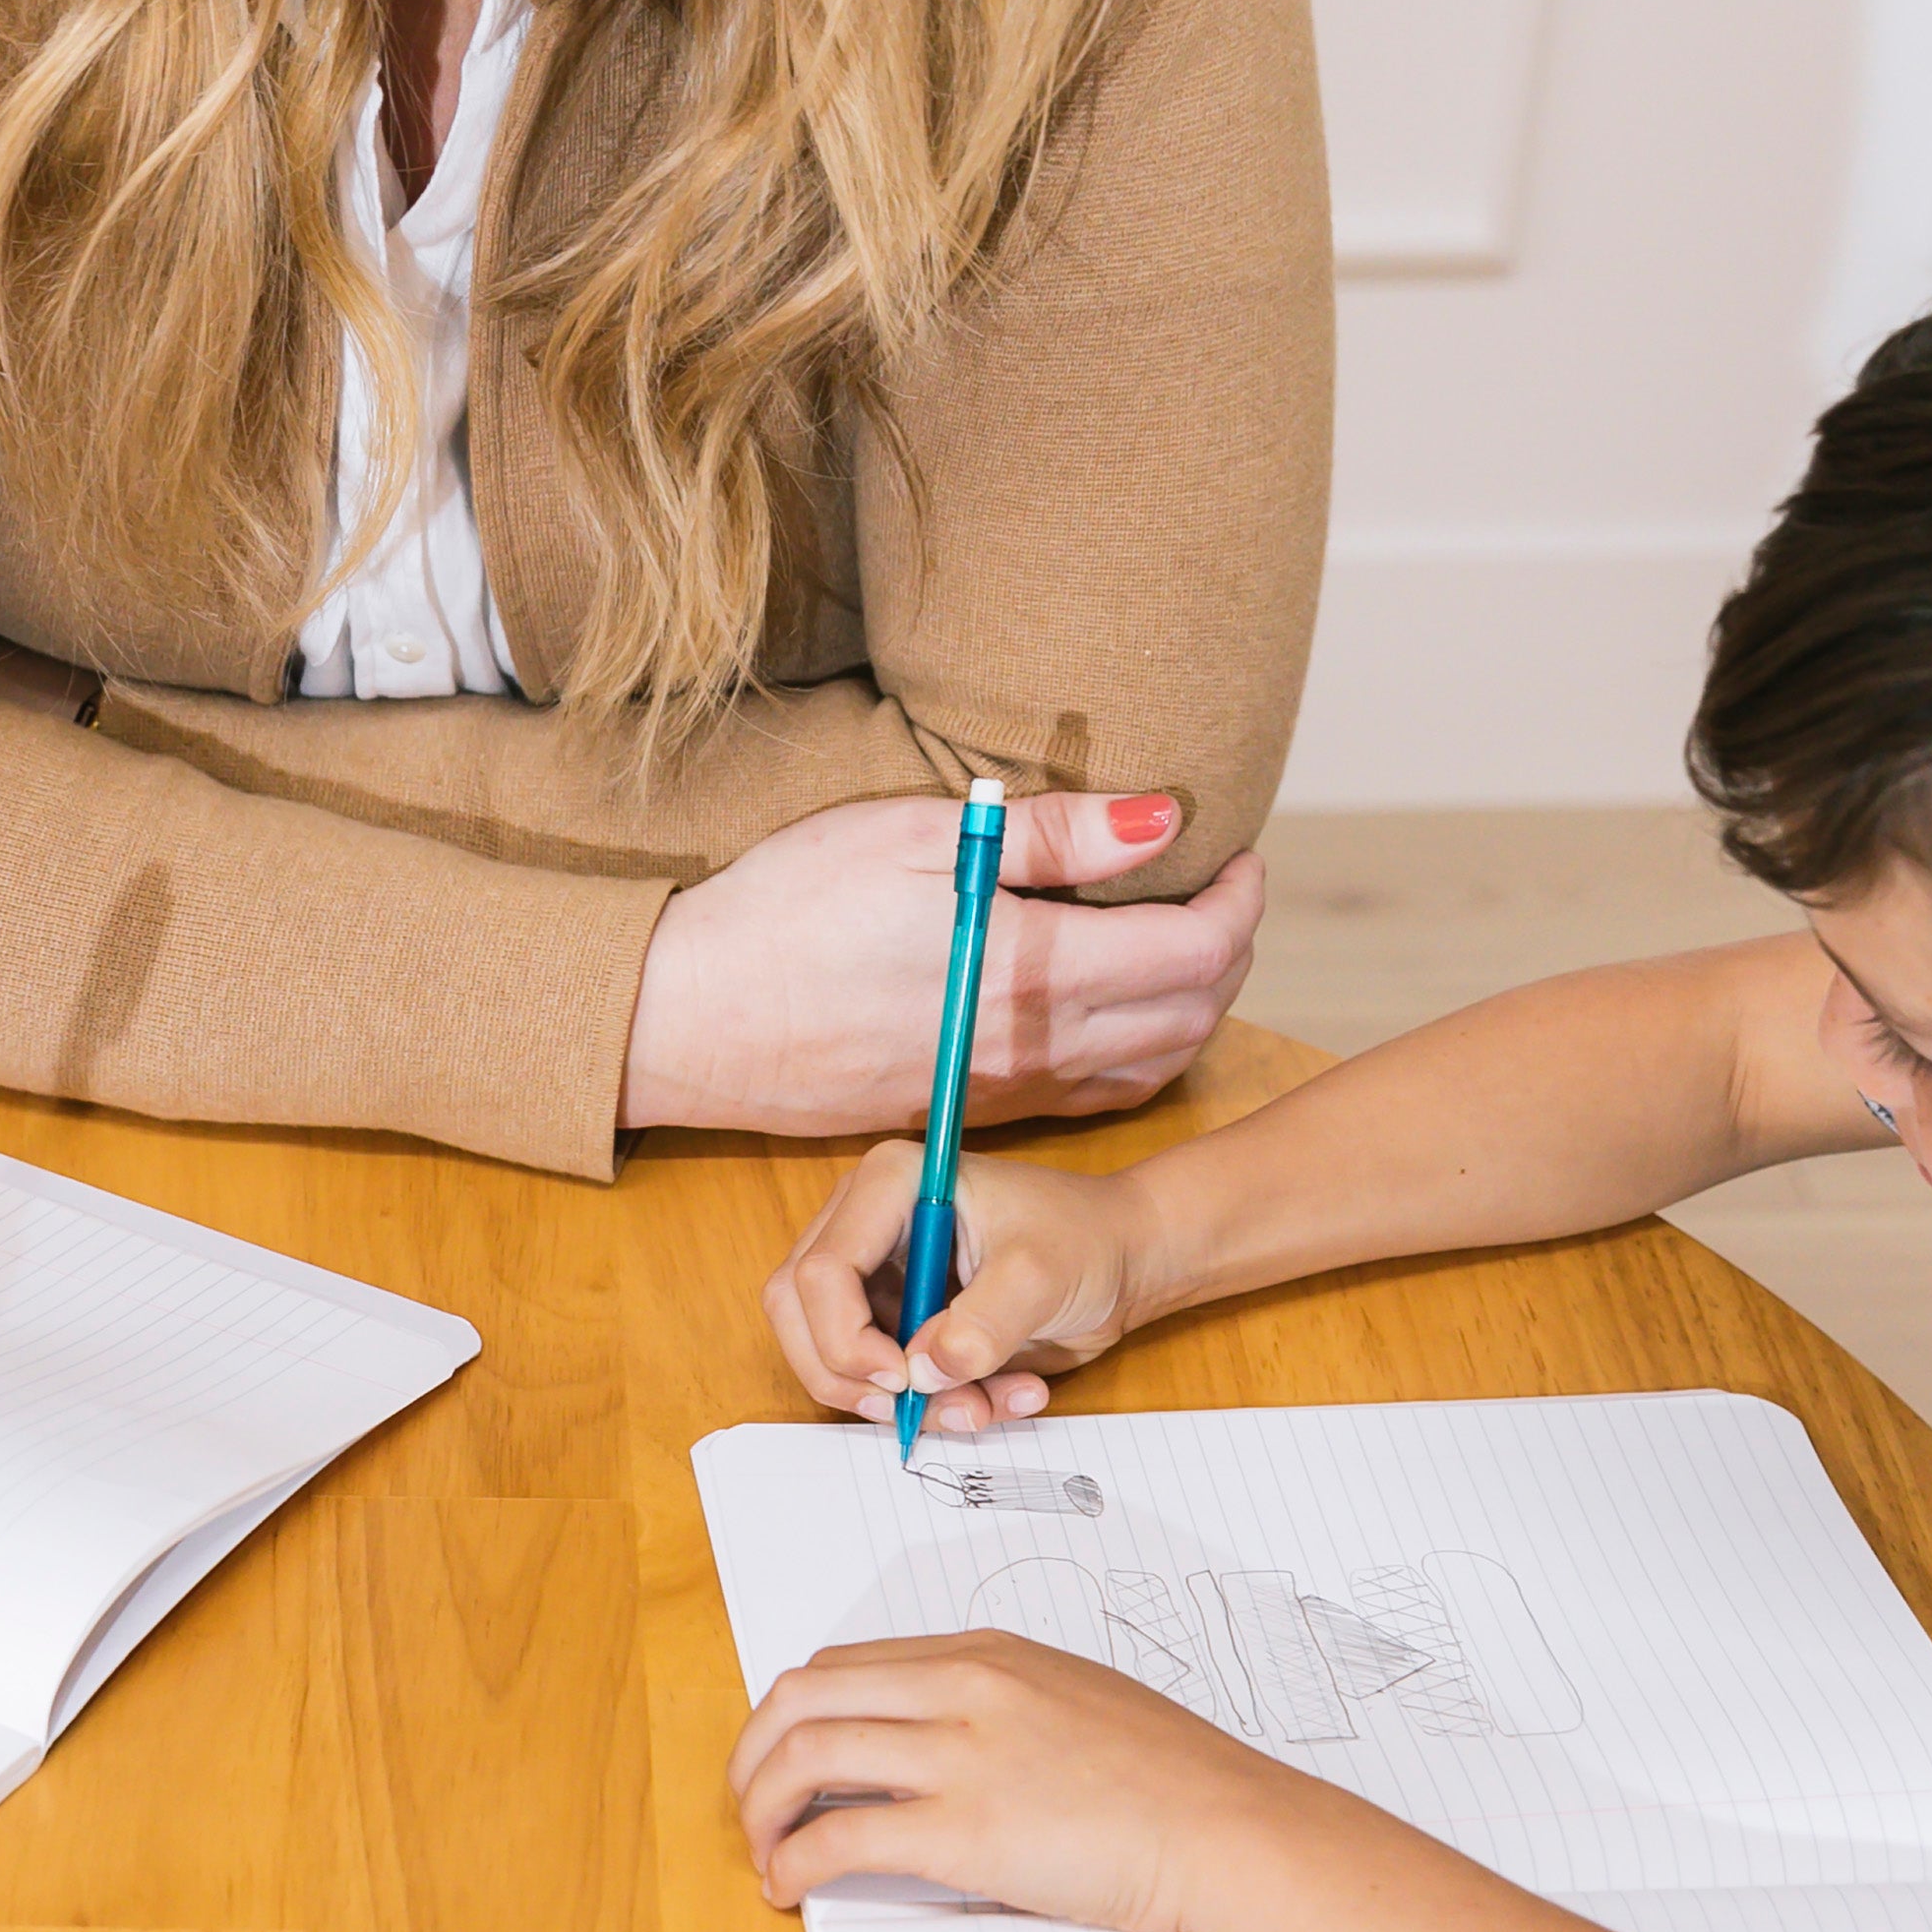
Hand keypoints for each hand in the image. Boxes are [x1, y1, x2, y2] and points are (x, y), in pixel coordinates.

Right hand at [620, 796, 1261, 1135]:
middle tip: (1221, 890)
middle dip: (1231, 949)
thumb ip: (1050, 835)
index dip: (1241, 900)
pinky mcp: (966, 1110)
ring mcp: (1001, 1090)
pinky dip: (1138, 1054)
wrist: (691, 1023)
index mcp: (1032, 971)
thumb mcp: (913, 839)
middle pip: (1193, 1015)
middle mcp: (1032, 1048)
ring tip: (1183, 945)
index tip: (1234, 853)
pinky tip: (1118, 1014)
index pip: (1197, 950)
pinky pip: (1091, 1097)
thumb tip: (1164, 821)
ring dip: (1194, 1007)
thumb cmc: (785, 914)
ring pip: (1151, 1066)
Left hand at [728, 1630, 1314, 1931]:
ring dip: (760, 1809)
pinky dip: (795, 1862)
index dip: (795, 1715)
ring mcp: (962, 1755)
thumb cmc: (1174, 1784)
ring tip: (763, 1852)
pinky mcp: (964, 1830)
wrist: (1233, 1830)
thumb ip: (1000, 1710)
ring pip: (804, 1756)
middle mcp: (964, 1687)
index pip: (847, 1665)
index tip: (785, 1758)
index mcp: (987, 1655)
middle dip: (755, 1753)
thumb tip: (934, 1750)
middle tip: (750, 1805)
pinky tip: (790, 1886)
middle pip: (804, 1695)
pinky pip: (839, 1838)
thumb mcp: (1077, 1705)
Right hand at [766, 1148, 1167, 1430]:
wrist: (1122, 1262)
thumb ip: (984, 1324)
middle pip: (798, 1314)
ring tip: (982, 1408)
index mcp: (890, 1186)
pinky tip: (999, 1397)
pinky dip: (931, 1405)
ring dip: (901, 1402)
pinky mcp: (894, 1318)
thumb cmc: (1085, 1240)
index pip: (821, 1272)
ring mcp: (875, 1275)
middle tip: (906, 1410)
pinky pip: (880, 1378)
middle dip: (848, 1376)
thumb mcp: (1042, 1276)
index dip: (845, 1338)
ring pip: (833, 1356)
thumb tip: (924, 1373)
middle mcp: (865, 1225)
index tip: (904, 1378)